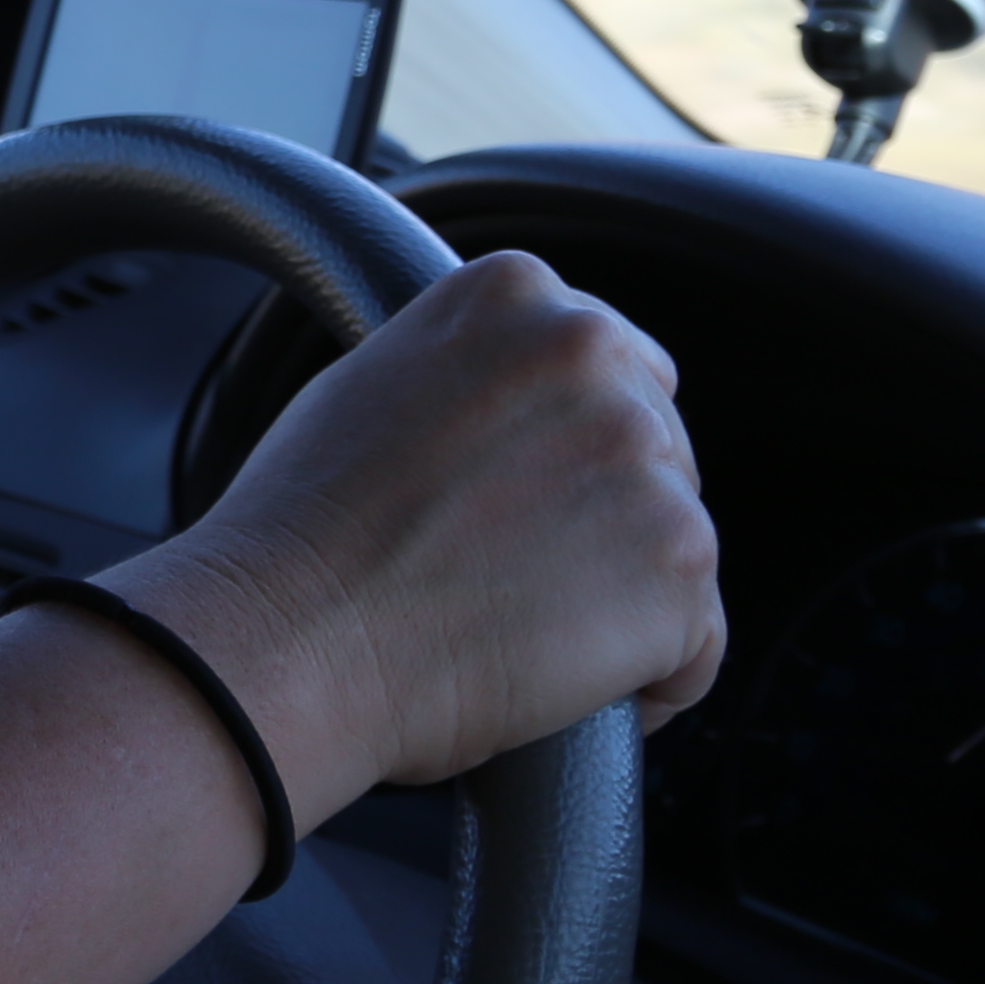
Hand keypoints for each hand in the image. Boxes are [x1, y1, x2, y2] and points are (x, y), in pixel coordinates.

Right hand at [111, 251, 720, 813]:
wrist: (288, 640)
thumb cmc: (299, 535)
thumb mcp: (369, 386)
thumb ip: (469, 369)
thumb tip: (515, 408)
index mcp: (516, 296)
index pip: (611, 364)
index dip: (567, 449)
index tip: (516, 500)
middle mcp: (593, 354)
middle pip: (658, 450)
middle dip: (601, 516)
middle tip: (502, 574)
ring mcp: (647, 458)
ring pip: (674, 546)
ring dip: (617, 597)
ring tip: (512, 632)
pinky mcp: (679, 565)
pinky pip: (696, 644)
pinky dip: (646, 681)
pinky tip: (557, 687)